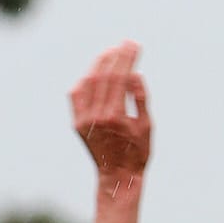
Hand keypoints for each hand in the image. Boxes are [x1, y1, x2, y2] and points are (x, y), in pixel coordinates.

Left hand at [72, 41, 152, 182]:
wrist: (117, 177)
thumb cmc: (138, 153)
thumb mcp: (146, 125)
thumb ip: (139, 98)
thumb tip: (133, 73)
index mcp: (114, 116)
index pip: (119, 77)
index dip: (126, 58)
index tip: (133, 45)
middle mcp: (95, 116)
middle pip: (103, 76)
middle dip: (115, 57)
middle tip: (125, 44)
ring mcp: (83, 120)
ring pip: (87, 83)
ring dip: (99, 65)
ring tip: (110, 54)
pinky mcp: (77, 124)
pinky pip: (76, 95)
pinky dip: (85, 81)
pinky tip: (94, 74)